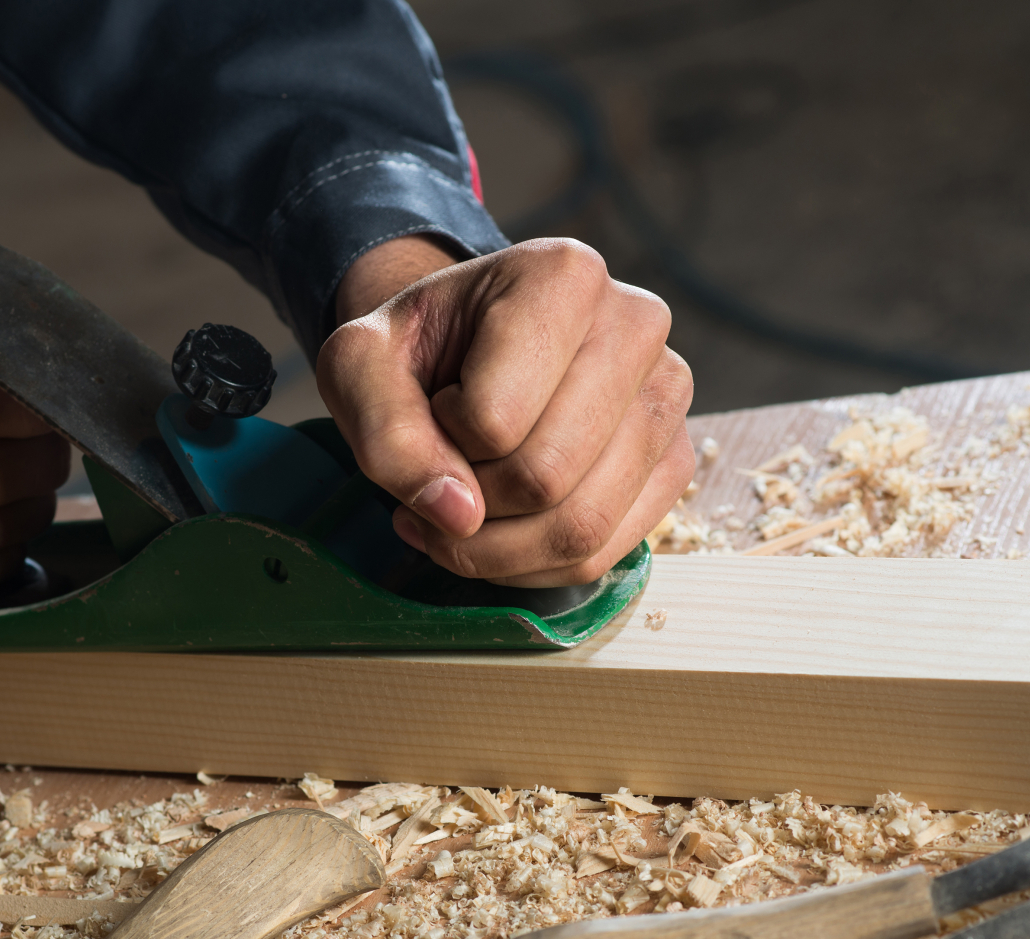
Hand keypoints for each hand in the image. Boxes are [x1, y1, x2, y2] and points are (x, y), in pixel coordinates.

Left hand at [318, 236, 694, 585]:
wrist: (460, 352)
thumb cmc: (414, 354)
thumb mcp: (358, 370)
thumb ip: (383, 434)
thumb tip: (459, 517)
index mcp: (562, 276)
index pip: (495, 420)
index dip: (442, 441)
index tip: (435, 411)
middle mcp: (637, 325)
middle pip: (544, 480)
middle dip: (471, 508)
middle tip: (441, 479)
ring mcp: (667, 396)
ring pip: (581, 528)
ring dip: (498, 550)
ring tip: (461, 513)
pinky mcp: (675, 458)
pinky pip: (604, 553)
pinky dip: (535, 566)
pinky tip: (501, 534)